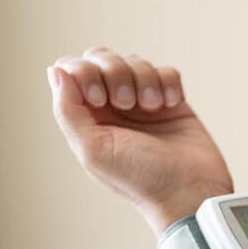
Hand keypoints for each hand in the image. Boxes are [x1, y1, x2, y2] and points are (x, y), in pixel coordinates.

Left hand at [48, 47, 233, 233]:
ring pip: (136, 62)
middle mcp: (113, 107)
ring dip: (144, 80)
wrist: (191, 190)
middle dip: (115, 72)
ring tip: (152, 109)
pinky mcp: (172, 101)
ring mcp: (143, 102)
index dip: (85, 73)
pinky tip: (170, 106)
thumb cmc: (142, 179)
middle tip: (126, 103)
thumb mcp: (94, 150)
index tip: (99, 99)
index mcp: (88, 117)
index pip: (73, 70)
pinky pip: (166, 71)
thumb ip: (68, 111)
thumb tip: (56, 70)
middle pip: (103, 57)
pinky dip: (167, 84)